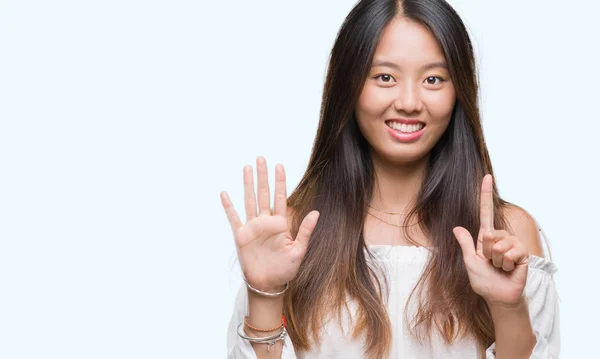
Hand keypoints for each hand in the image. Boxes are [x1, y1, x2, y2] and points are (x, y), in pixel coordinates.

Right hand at [220, 156, 319, 292]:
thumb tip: (316, 212)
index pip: (280, 197)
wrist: (268, 284)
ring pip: (249, 200)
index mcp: (280, 224)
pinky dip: (229, 206)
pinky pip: (234, 218)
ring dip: (247, 184)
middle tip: (261, 158)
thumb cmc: (285, 269)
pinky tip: (225, 194)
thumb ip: (306, 231)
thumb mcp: (299, 251)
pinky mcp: (241, 236)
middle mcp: (265, 222)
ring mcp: (252, 228)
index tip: (280, 165)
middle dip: (263, 176)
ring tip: (246, 168)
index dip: (280, 182)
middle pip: (263, 194)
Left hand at [452, 174, 528, 306]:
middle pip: (489, 234)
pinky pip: (510, 253)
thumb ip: (465, 244)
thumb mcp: (469, 261)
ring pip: (499, 244)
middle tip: (490, 264)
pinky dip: (506, 264)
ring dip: (496, 260)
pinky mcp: (522, 253)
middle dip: (486, 252)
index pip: (486, 211)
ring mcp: (512, 244)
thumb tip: (456, 227)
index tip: (487, 177)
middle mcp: (500, 237)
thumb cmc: (484, 281)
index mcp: (485, 237)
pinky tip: (509, 270)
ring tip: (500, 267)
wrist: (499, 296)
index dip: (486, 194)